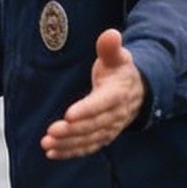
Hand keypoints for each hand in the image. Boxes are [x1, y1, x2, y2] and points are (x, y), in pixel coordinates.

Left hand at [41, 29, 144, 157]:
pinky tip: (52, 153)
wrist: (138, 91)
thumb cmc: (121, 71)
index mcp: (118, 94)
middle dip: (72, 130)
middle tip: (51, 132)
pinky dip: (71, 152)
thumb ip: (110, 48)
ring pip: (89, 139)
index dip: (87, 110)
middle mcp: (115, 114)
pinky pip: (87, 147)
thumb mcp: (118, 57)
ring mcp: (110, 128)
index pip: (103, 103)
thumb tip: (110, 34)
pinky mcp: (103, 136)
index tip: (69, 114)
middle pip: (93, 125)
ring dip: (68, 143)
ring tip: (48, 144)